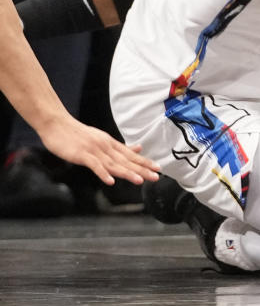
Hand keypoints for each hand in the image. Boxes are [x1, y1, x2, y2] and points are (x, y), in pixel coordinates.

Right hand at [37, 116, 160, 185]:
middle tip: (156, 176)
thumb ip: (119, 147)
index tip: (157, 168)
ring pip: (113, 163)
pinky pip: (94, 165)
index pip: (130, 155)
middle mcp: (105, 146)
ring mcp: (94, 150)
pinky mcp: (82, 154)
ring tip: (139, 180)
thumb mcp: (101, 138)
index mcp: (110, 144)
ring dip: (127, 172)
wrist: (57, 124)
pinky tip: (110, 181)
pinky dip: (103, 173)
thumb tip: (138, 148)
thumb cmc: (77, 134)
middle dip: (142, 169)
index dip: (144, 162)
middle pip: (126, 160)